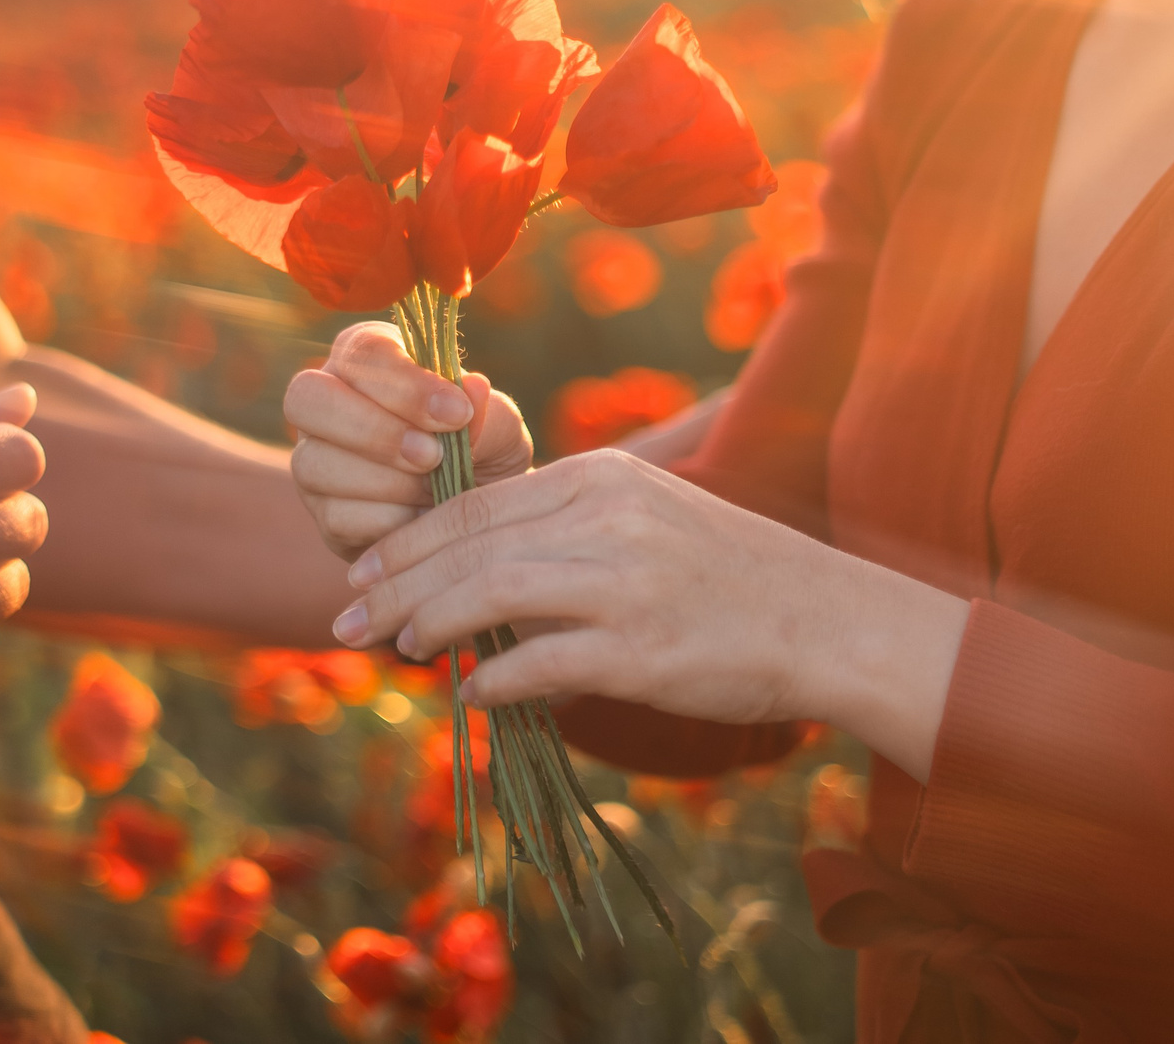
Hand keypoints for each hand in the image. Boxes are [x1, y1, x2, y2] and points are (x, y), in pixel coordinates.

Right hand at [284, 322, 531, 560]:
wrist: (479, 517)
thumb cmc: (484, 451)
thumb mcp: (501, 428)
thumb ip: (488, 411)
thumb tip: (473, 389)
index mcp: (368, 358)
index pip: (365, 353)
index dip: (406, 385)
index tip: (457, 414)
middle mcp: (326, 400)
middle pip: (307, 398)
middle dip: (374, 430)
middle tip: (433, 455)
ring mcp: (314, 459)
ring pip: (315, 463)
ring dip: (385, 481)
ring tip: (436, 490)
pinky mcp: (322, 514)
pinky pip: (335, 517)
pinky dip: (387, 522)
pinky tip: (422, 518)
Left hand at [327, 449, 970, 779]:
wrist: (827, 619)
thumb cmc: (733, 576)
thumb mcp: (648, 517)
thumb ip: (568, 531)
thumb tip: (478, 570)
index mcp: (601, 478)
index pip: (476, 500)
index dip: (408, 538)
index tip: (362, 567)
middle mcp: (606, 518)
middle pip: (467, 543)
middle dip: (394, 581)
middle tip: (346, 615)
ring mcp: (624, 582)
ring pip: (490, 594)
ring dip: (431, 624)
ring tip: (399, 649)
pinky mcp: (641, 648)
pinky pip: (541, 663)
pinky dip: (496, 680)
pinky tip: (474, 695)